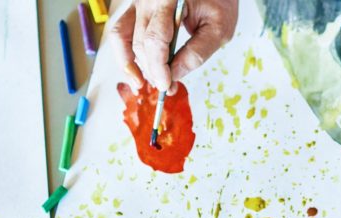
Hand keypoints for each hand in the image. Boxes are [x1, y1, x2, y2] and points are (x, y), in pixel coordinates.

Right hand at [110, 0, 237, 94]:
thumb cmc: (217, 0)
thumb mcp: (219, 27)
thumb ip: (198, 52)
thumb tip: (175, 75)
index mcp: (169, 0)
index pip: (155, 38)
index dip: (158, 67)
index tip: (167, 84)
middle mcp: (149, 0)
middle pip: (140, 42)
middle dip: (151, 70)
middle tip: (167, 87)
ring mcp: (139, 3)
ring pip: (123, 38)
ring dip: (131, 65)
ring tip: (143, 84)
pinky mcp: (136, 9)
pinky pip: (121, 32)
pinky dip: (124, 54)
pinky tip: (134, 72)